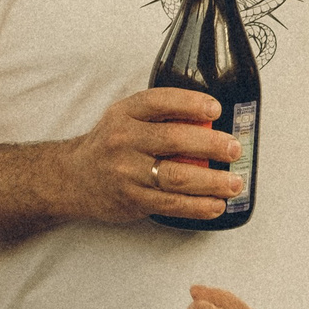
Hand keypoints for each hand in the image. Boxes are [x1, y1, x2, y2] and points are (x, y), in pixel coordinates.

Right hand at [60, 88, 243, 224]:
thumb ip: (161, 116)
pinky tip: (216, 204)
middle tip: (234, 149)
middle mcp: (124, 140)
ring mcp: (127, 172)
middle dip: (210, 145)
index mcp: (126, 113)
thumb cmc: (112, 144)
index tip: (216, 109)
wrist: (74, 178)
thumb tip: (212, 121)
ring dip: (211, 181)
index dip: (190, 104)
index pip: (160, 102)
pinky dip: (198, 206)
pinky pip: (170, 204)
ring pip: (176, 177)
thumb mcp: (127, 118)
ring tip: (234, 183)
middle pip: (173, 140)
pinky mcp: (132, 199)